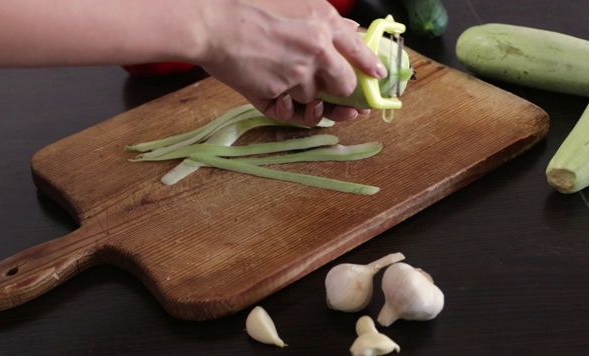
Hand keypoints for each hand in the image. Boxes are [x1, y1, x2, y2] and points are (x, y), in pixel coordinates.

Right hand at [197, 0, 385, 125]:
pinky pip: (291, 111)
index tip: (377, 76)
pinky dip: (283, 107)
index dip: (370, 66)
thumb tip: (349, 27)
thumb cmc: (246, 6)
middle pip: (345, 85)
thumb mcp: (294, 0)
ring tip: (281, 80)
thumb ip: (324, 17)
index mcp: (324, 22)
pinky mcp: (279, 93)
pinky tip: (273, 94)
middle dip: (339, 91)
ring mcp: (299, 74)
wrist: (211, 23)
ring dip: (302, 96)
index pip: (360, 50)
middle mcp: (318, 49)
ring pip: (315, 100)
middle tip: (326, 89)